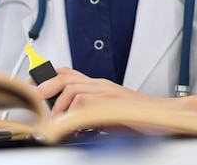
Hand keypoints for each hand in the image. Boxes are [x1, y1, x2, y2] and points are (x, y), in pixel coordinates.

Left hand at [32, 67, 196, 127]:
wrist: (163, 116)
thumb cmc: (139, 118)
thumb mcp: (109, 112)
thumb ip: (90, 111)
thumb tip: (68, 121)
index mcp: (99, 85)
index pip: (69, 72)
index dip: (48, 75)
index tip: (33, 83)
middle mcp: (100, 85)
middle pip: (65, 76)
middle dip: (44, 85)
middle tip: (33, 97)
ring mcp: (105, 92)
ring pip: (71, 88)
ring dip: (58, 105)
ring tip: (54, 120)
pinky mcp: (109, 103)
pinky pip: (83, 103)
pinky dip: (72, 114)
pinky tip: (69, 124)